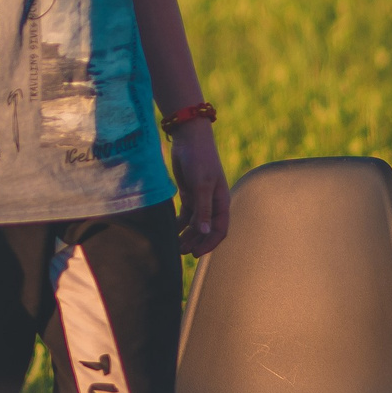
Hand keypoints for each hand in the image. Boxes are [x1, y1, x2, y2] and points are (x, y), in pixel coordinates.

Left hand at [170, 123, 231, 256]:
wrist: (189, 139)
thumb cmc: (200, 159)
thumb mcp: (201, 185)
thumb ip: (202, 209)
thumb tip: (204, 231)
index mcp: (222, 202)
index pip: (219, 229)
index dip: (209, 243)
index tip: (195, 253)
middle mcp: (212, 203)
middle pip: (205, 230)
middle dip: (195, 241)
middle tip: (180, 252)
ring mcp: (200, 199)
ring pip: (194, 224)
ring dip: (186, 235)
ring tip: (174, 246)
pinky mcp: (189, 194)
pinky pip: (185, 215)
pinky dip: (179, 224)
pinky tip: (169, 232)